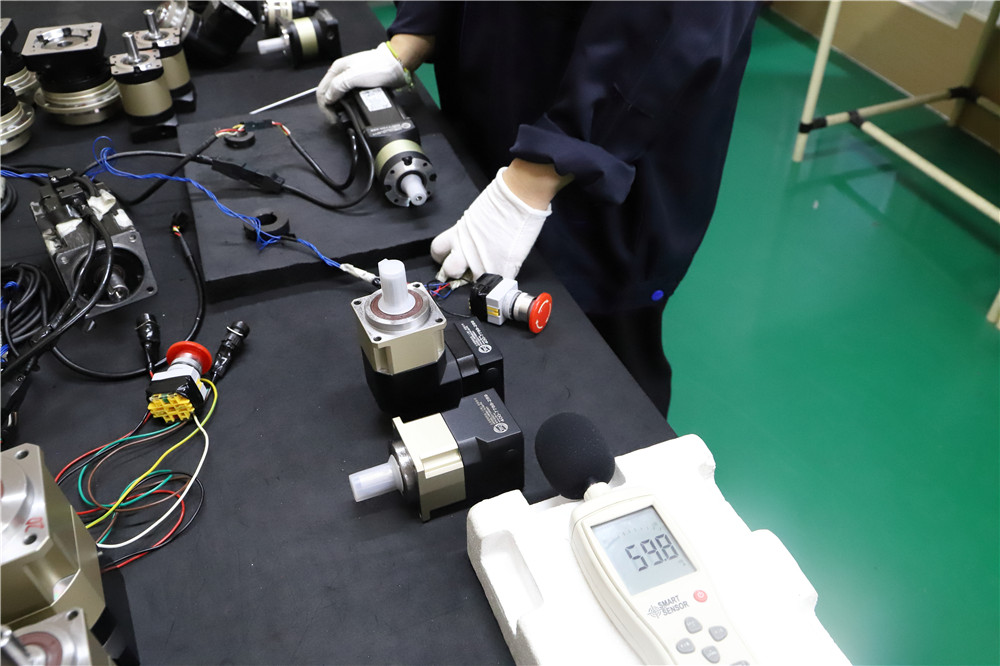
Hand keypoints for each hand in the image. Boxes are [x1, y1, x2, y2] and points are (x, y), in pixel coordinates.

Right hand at [316, 42, 405, 110]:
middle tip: (337, 121)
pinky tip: (351, 112)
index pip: (322, 91)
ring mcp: (350, 80)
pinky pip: (348, 98)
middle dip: (330, 109)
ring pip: (338, 97)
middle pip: (328, 95)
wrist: (395, 65)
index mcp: (336, 70)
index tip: (333, 119)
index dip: (325, 107)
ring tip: (344, 118)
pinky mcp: (359, 86)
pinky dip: (347, 106)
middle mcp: (341, 75)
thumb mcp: (354, 76)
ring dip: (338, 108)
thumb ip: (338, 86)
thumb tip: (328, 99)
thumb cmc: (377, 67)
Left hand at [431, 167, 553, 281]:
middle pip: (449, 271)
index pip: (438, 251)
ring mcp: (483, 262)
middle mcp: (466, 249)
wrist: (519, 198)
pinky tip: (505, 272)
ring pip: (472, 283)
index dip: (443, 256)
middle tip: (464, 269)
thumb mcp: (475, 216)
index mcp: (457, 234)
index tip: (448, 258)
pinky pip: (499, 283)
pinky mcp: (503, 269)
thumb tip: (474, 239)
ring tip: (485, 273)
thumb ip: (470, 232)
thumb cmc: (501, 200)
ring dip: (477, 280)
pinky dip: (502, 281)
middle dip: (456, 272)